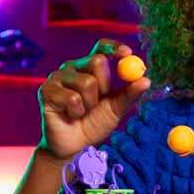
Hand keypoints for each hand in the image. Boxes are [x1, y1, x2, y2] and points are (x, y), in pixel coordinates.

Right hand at [37, 40, 150, 159]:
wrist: (75, 146)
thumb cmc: (95, 124)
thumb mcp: (117, 108)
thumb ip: (130, 93)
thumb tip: (147, 80)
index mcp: (90, 68)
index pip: (101, 47)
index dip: (114, 47)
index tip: (128, 53)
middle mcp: (73, 68)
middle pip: (97, 60)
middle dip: (105, 84)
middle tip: (100, 100)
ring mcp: (58, 78)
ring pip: (87, 82)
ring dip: (91, 103)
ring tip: (83, 112)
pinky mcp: (46, 90)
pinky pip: (72, 98)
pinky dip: (77, 111)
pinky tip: (70, 116)